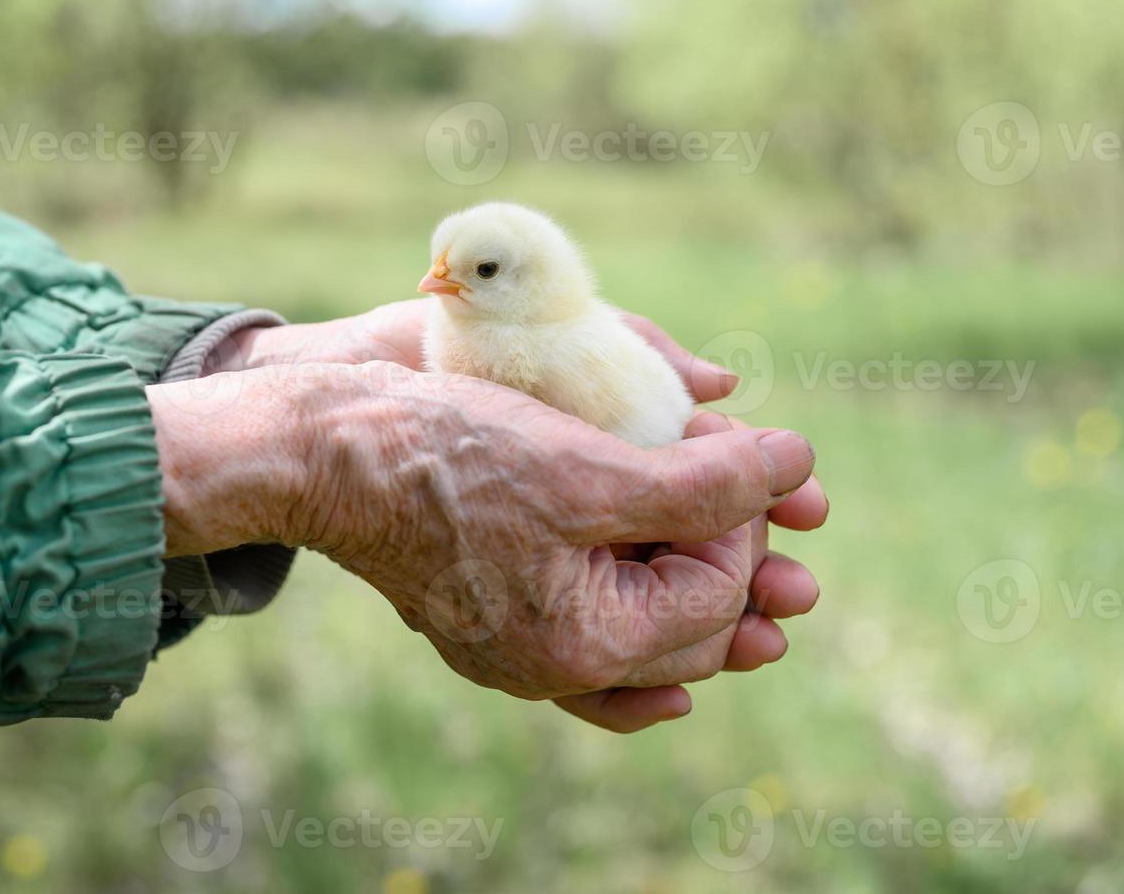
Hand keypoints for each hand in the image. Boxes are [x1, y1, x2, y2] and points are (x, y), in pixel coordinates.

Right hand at [149, 361, 816, 705]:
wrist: (325, 453)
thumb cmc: (449, 456)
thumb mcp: (590, 467)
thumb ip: (706, 481)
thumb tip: (798, 465)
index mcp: (585, 643)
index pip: (717, 592)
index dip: (749, 515)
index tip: (741, 446)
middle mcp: (556, 666)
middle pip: (690, 625)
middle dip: (742, 555)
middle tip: (776, 496)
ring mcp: (523, 648)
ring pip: (648, 638)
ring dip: (706, 590)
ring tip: (763, 570)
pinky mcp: (499, 619)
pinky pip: (594, 655)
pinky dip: (644, 641)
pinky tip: (678, 678)